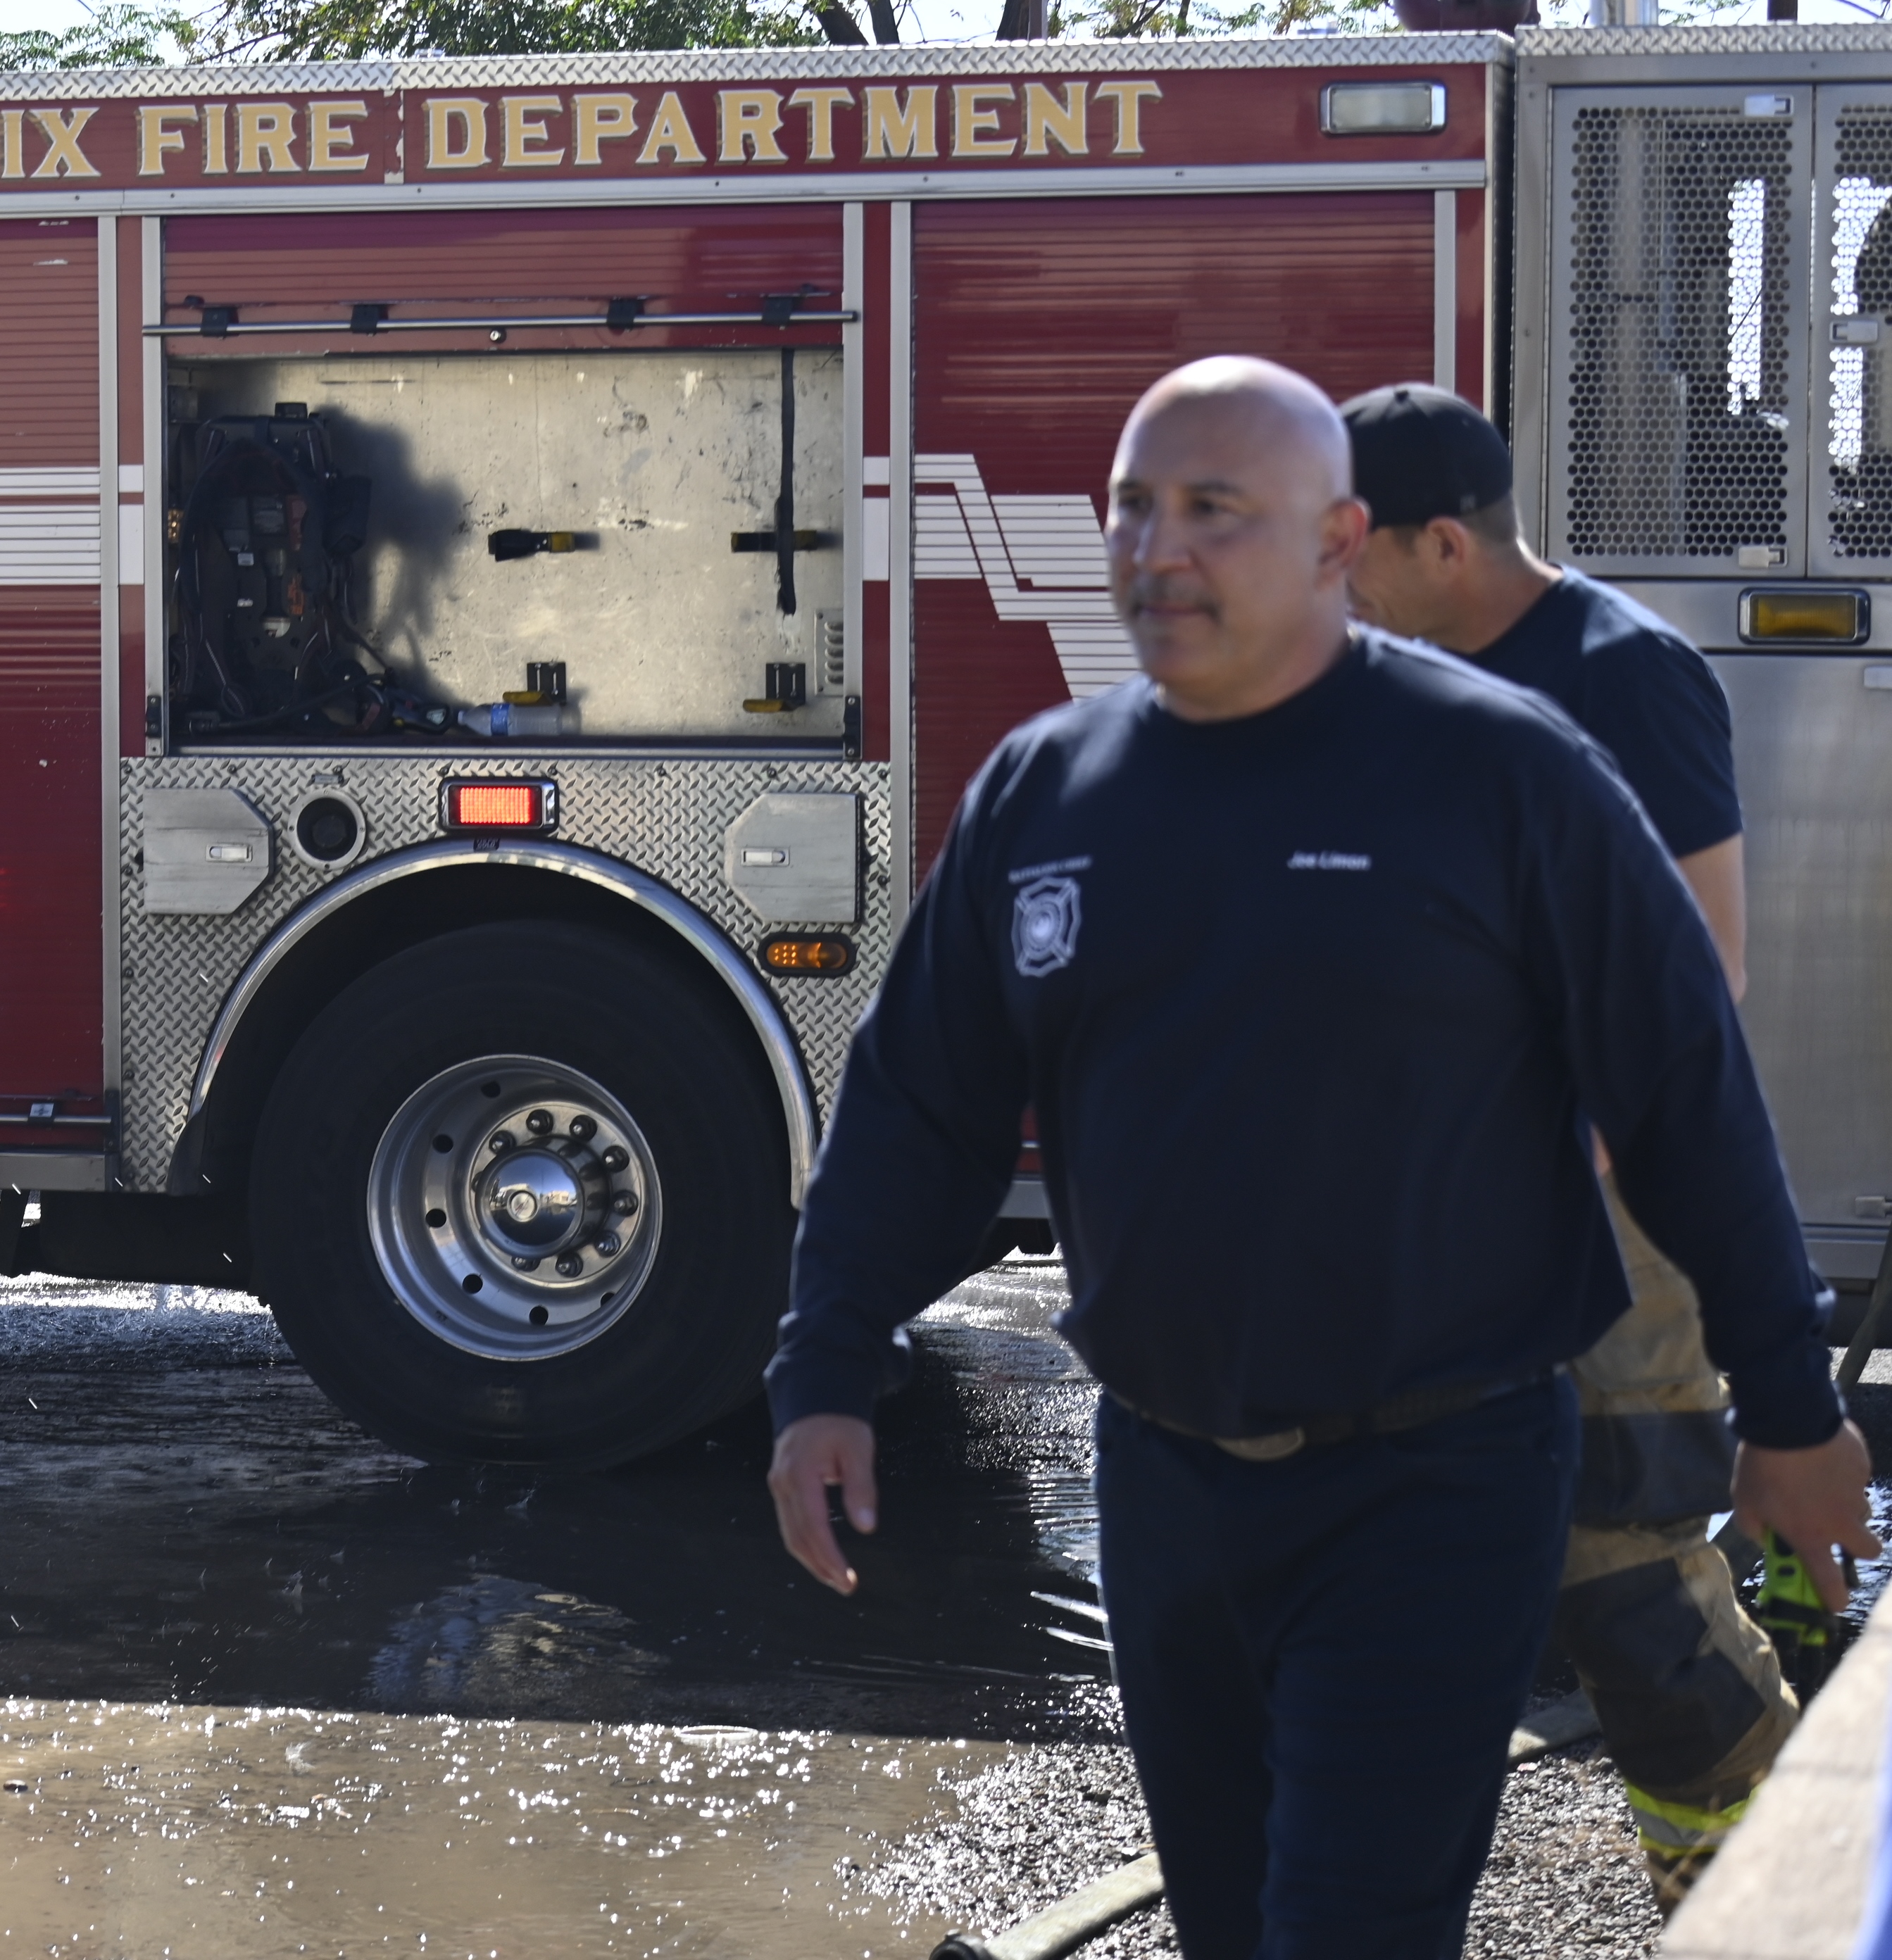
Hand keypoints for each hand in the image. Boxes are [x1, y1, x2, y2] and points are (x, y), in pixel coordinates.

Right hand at [768, 1413, 877, 1595]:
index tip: (847, 1579)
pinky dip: (804, 1543)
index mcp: (800, 1475)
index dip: (830, 1558)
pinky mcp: (781, 1486)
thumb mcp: (858, 1449)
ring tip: (835, 1578)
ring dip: (811, 1560)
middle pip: (798, 1538)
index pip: (814, 1529)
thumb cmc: (840, 1421)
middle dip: (821, 1566)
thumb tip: (866, 1527)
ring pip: (790, 1534)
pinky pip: (789, 1523)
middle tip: (845, 1586)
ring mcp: (778, 1485)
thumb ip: (861, 1488)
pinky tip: (820, 1555)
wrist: (815, 1396)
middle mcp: (783, 1484)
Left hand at [1732, 1419, 1880, 1611]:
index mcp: (1810, 1535)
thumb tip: (1762, 1535)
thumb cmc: (1762, 1465)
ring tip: (1821, 1483)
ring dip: (1847, 1504)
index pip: (1828, 1580)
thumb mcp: (1743, 1501)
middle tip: (1838, 1531)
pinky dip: (1842, 1472)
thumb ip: (1752, 1526)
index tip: (1836, 1604)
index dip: (1834, 1597)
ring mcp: (1856, 1494)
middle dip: (1857, 1545)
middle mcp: (1840, 1521)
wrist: (1787, 1421)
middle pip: (1868, 1550)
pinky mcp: (1862, 1467)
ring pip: (1862, 1509)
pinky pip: (1856, 1476)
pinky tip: (1821, 1456)